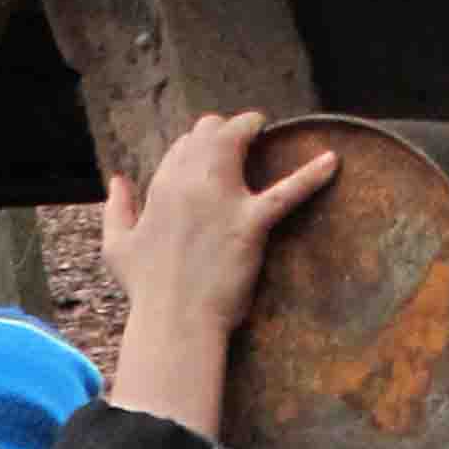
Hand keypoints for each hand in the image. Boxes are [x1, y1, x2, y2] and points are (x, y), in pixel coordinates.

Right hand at [103, 109, 337, 325]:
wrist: (173, 322)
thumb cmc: (146, 290)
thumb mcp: (116, 247)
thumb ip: (116, 208)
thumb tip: (117, 179)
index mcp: (161, 188)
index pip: (182, 148)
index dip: (197, 147)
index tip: (207, 153)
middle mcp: (189, 183)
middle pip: (207, 133)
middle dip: (223, 129)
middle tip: (240, 134)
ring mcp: (221, 200)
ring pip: (236, 141)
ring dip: (250, 127)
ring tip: (263, 127)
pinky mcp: (250, 223)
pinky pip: (286, 191)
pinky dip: (311, 175)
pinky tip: (332, 161)